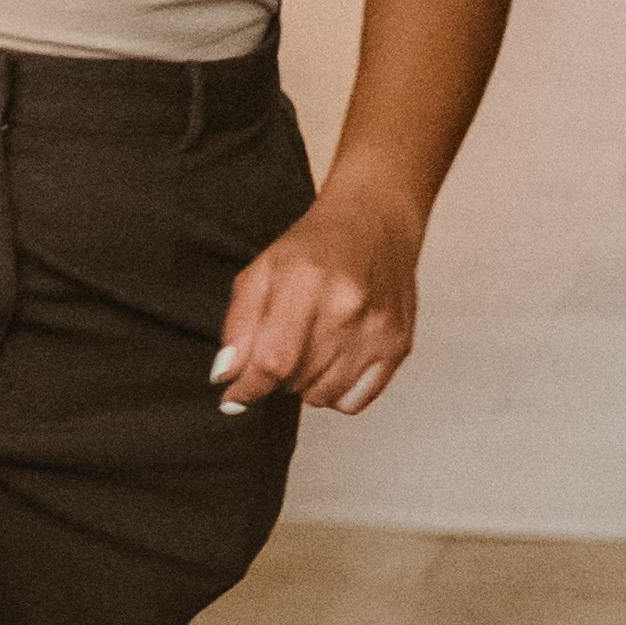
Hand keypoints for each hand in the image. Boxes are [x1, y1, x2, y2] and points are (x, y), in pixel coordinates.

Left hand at [214, 180, 426, 416]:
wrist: (375, 222)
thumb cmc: (315, 247)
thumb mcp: (262, 270)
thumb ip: (238, 324)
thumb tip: (226, 376)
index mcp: (306, 280)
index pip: (272, 360)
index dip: (248, 387)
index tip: (235, 396)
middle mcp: (347, 306)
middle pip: (295, 382)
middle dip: (276, 375)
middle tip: (283, 343)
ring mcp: (377, 329)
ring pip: (322, 397)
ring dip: (306, 383)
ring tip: (311, 346)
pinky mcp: (398, 345)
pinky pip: (353, 402)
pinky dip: (337, 392)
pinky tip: (335, 360)